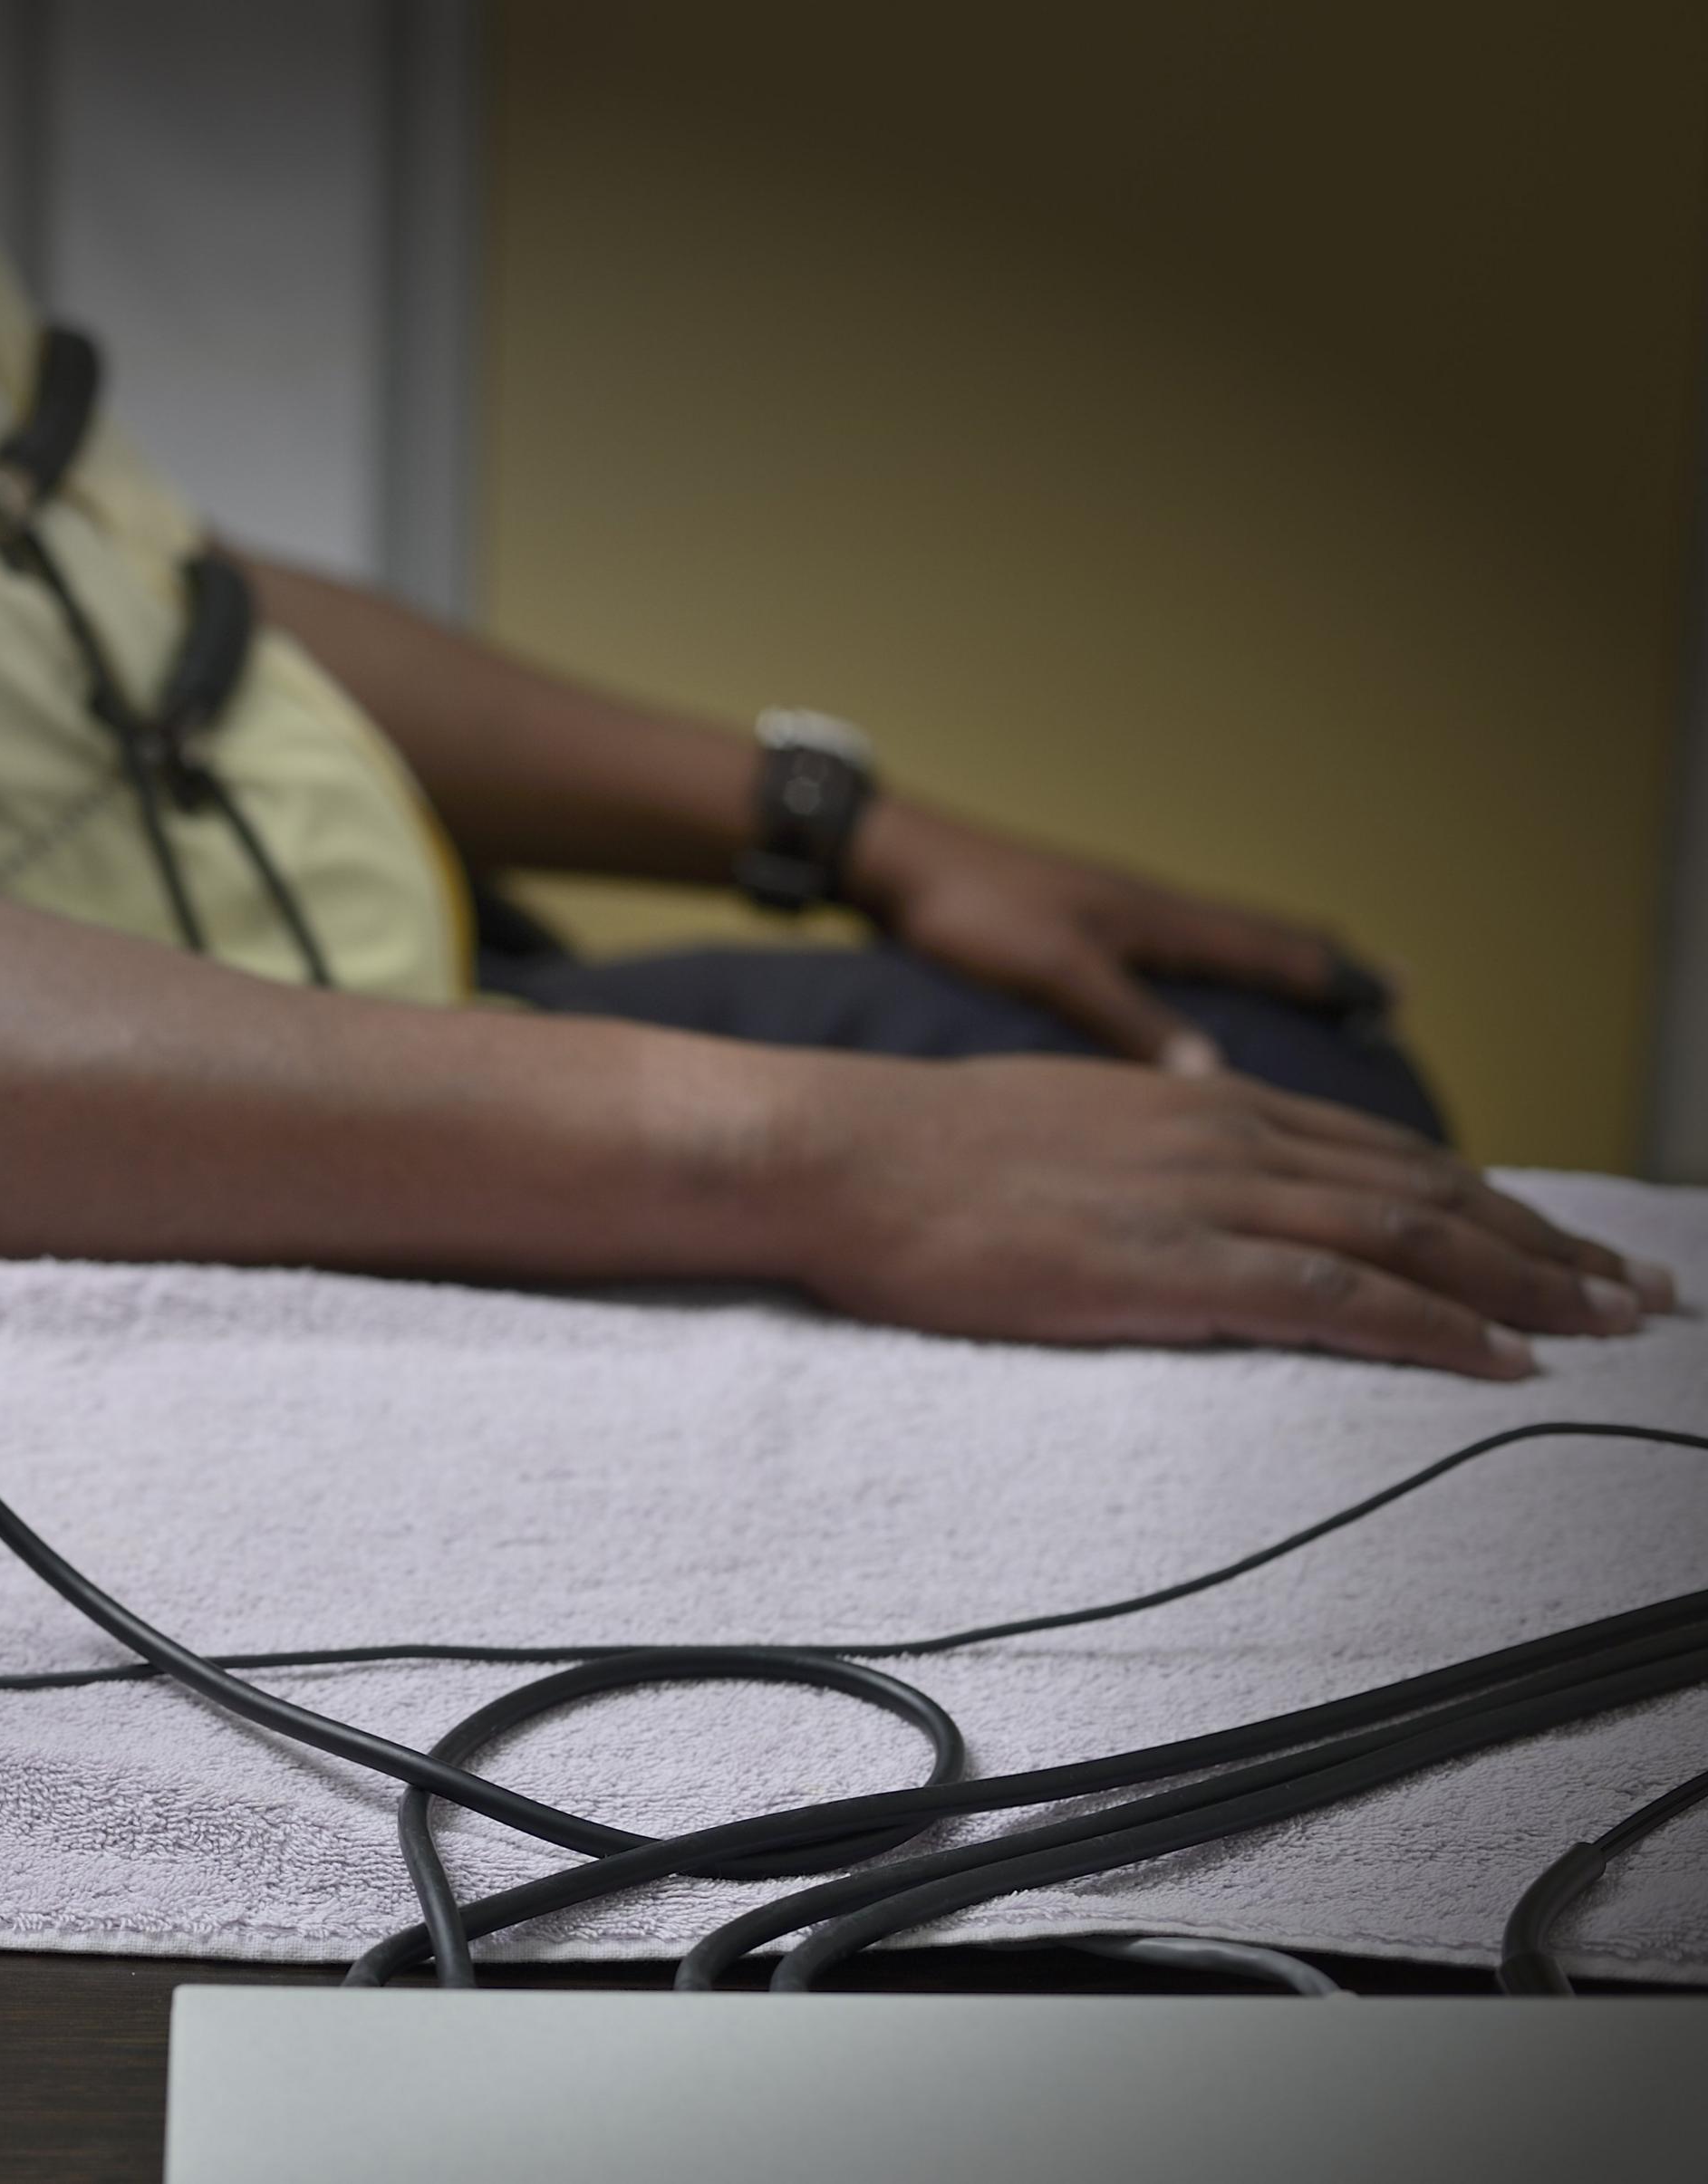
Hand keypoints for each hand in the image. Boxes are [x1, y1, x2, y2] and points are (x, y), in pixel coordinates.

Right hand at [789, 1054, 1677, 1376]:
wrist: (838, 1150)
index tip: (1559, 1239)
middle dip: (1542, 1243)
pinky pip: (1335, 1295)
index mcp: (1199, 1105)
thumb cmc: (921, 1155)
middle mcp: (1225, 1136)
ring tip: (1602, 1325)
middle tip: (1633, 1290)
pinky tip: (1492, 1361)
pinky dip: (1429, 1327)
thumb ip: (1147, 1156)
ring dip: (1521, 1286)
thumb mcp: (1061, 1128)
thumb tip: (1190, 1195)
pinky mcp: (1170, 1264)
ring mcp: (1204, 1198)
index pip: (1382, 1154)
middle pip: (1424, 1191)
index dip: (1488, 1200)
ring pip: (1406, 1237)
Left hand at [851, 801, 1350, 1071]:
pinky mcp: (1072, 930)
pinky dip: (1207, 974)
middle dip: (1322, 971)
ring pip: (1217, 945)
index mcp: (1161, 919)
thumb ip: (1130, 1020)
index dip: (1337, 977)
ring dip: (1269, 969)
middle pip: (1261, 942)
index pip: (1275, 948)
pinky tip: (1196, 996)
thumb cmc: (969, 909)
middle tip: (1386, 995)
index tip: (1401, 995)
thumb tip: (1216, 1077)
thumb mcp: (1055, 969)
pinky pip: (1169, 956)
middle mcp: (1151, 912)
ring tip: (1313, 995)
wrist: (892, 860)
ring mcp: (1113, 918)